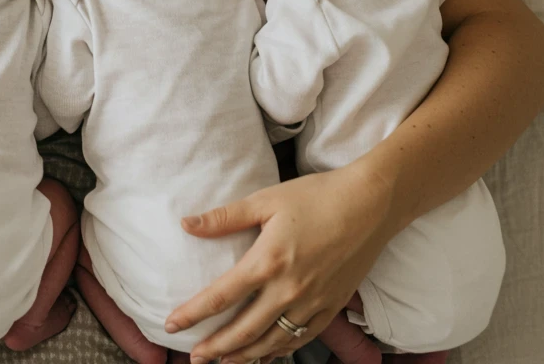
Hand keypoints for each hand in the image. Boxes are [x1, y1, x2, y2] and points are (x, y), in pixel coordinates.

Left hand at [165, 162, 395, 363]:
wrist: (371, 204)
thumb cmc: (317, 196)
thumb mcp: (266, 199)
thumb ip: (225, 217)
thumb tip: (186, 225)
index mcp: (268, 261)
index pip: (221, 297)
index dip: (193, 314)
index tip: (171, 324)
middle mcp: (289, 289)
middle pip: (243, 330)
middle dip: (215, 348)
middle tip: (194, 357)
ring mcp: (313, 302)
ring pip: (272, 342)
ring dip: (244, 356)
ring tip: (223, 362)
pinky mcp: (332, 307)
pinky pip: (300, 339)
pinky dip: (279, 351)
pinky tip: (265, 354)